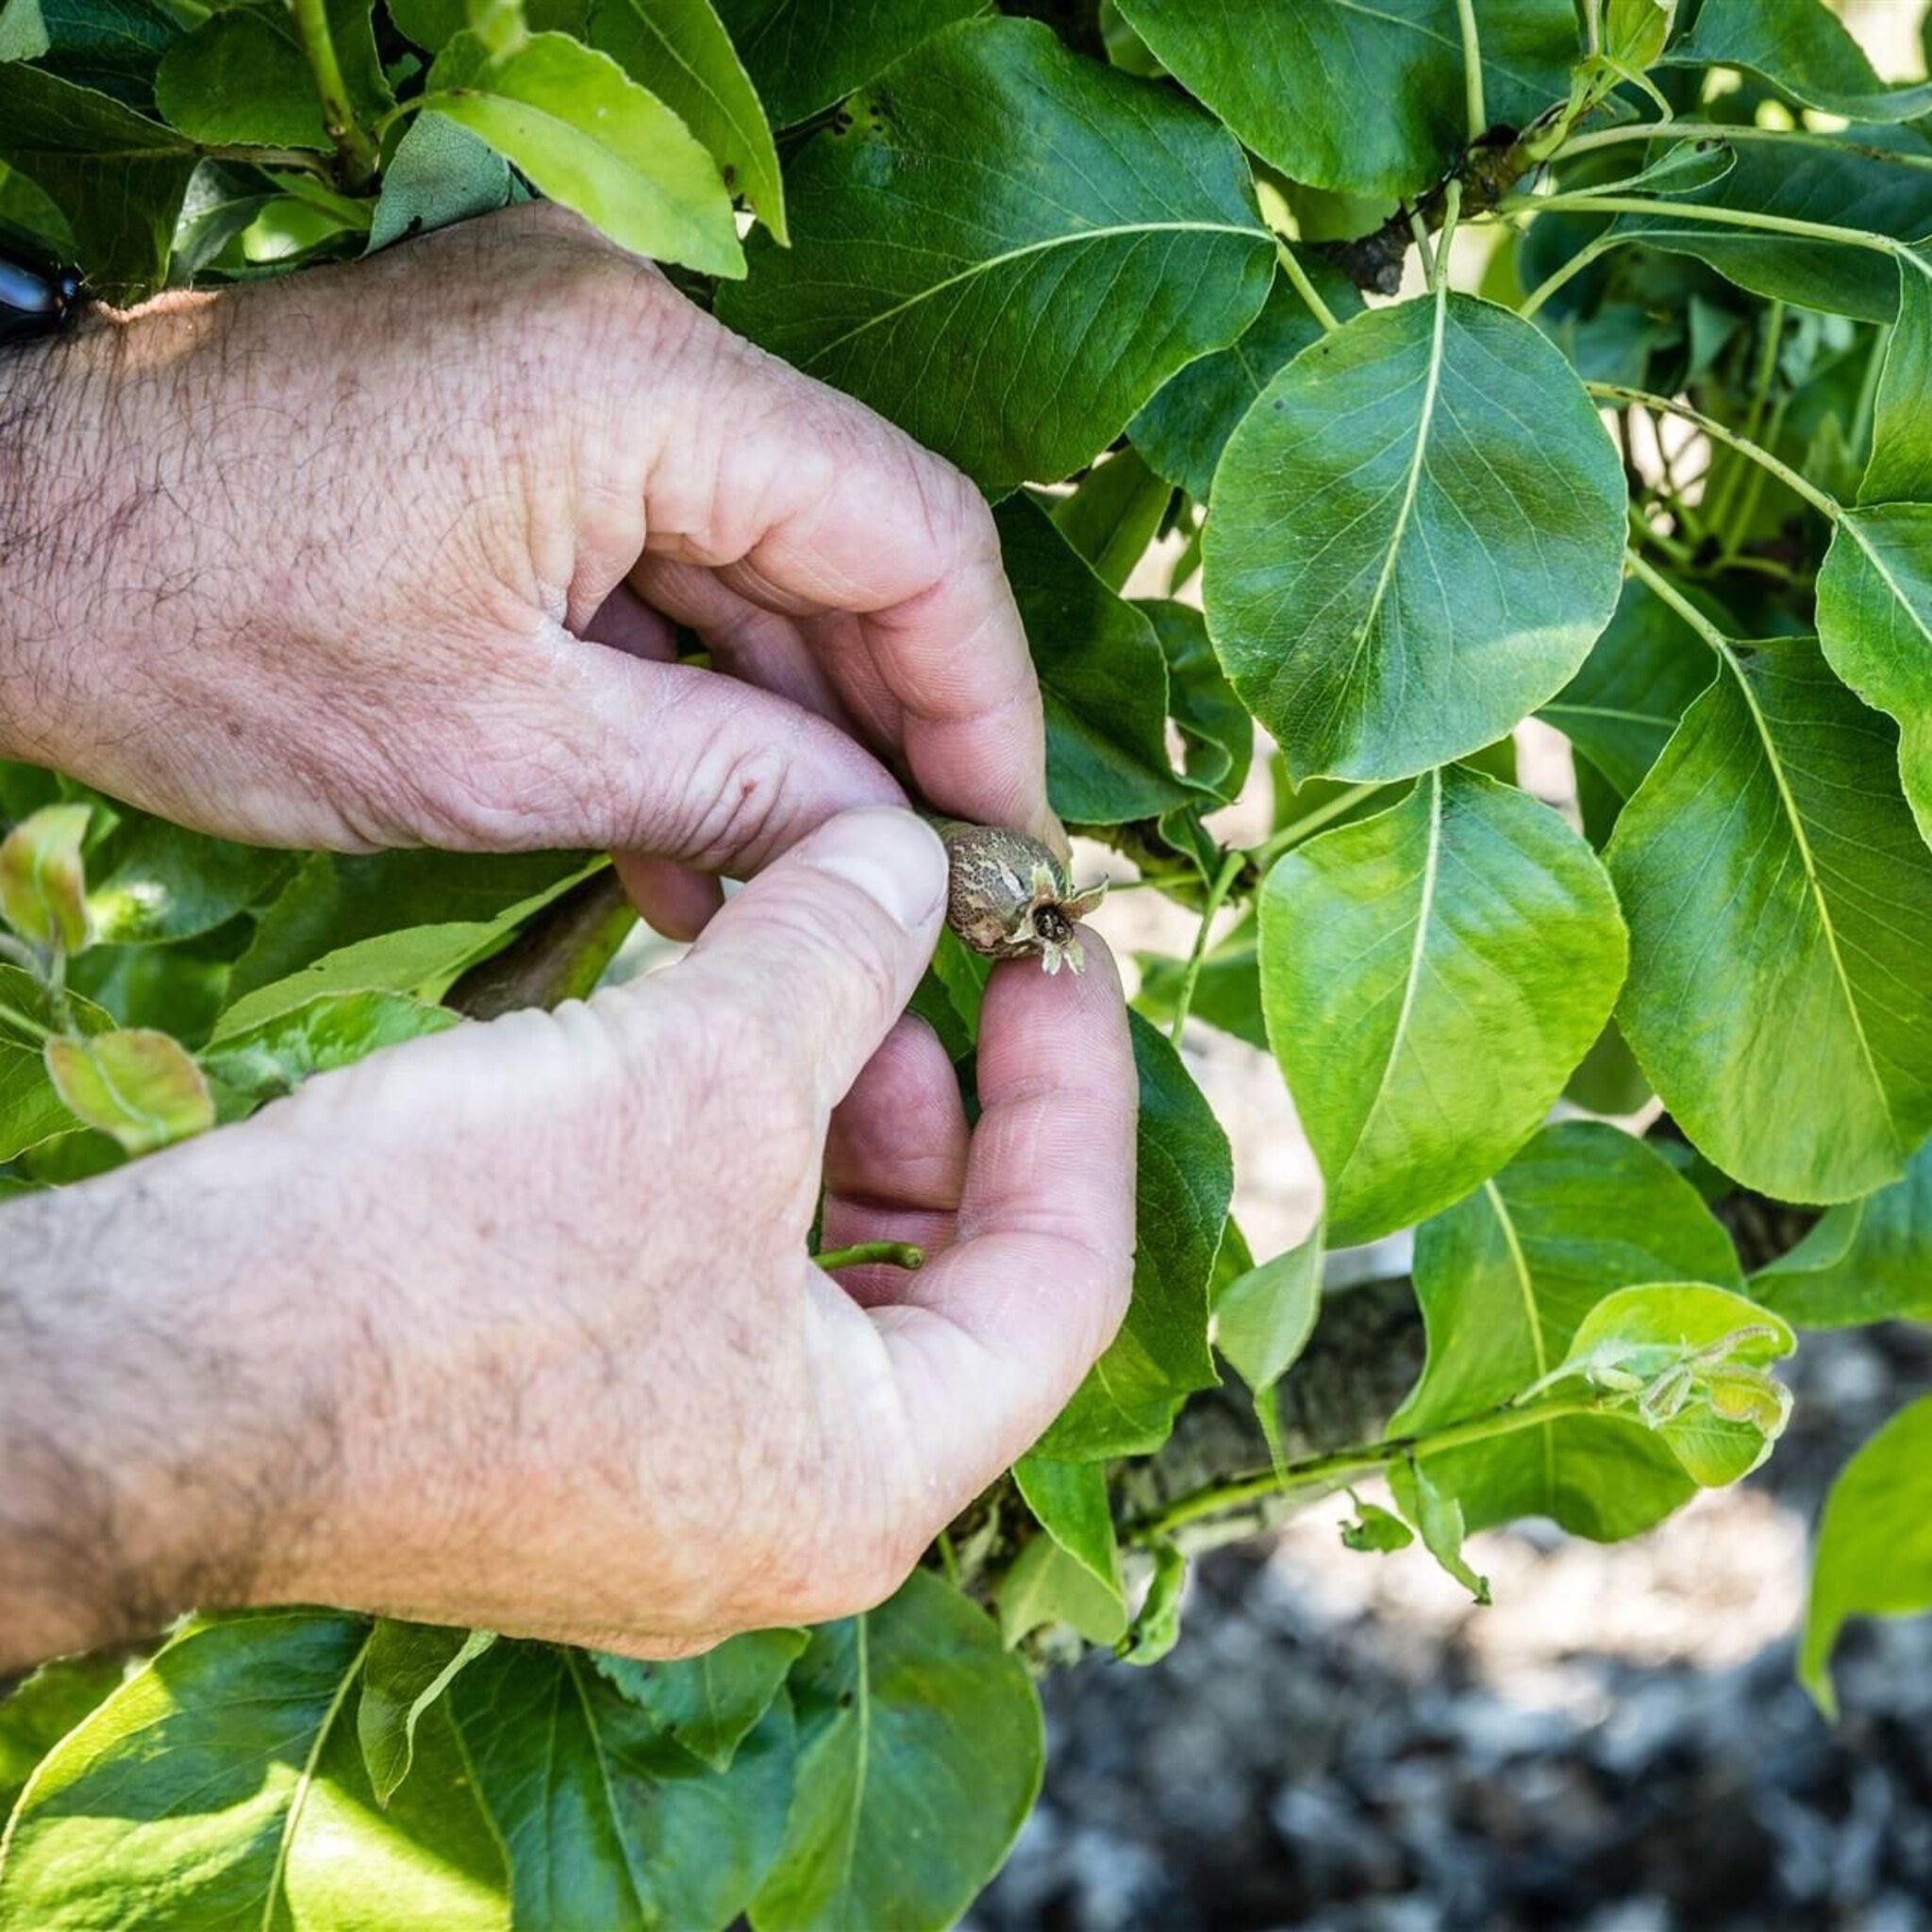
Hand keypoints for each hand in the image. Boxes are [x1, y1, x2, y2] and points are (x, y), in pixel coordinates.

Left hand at [0, 203, 1052, 934]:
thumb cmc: (194, 631)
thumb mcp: (493, 750)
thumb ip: (729, 784)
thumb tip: (897, 843)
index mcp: (640, 380)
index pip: (912, 533)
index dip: (983, 703)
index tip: (1011, 841)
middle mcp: (628, 339)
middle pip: (845, 546)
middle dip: (890, 731)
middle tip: (928, 889)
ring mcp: (570, 376)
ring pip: (755, 568)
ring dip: (787, 730)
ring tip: (807, 892)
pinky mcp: (519, 430)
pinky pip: (659, 567)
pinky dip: (690, 694)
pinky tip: (709, 827)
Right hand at [0, 812, 1133, 1665]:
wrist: (155, 1373)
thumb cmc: (447, 1262)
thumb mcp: (701, 1075)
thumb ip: (846, 952)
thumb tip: (919, 859)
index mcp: (866, 1485)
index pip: (1065, 1283)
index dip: (1082, 1102)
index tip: (1063, 967)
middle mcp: (784, 1517)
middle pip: (949, 1278)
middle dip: (948, 1098)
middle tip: (928, 953)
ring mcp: (672, 1483)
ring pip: (826, 1271)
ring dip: (834, 1113)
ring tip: (804, 970)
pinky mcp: (576, 1433)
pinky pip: (718, 1282)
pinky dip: (735, 1156)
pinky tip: (700, 1036)